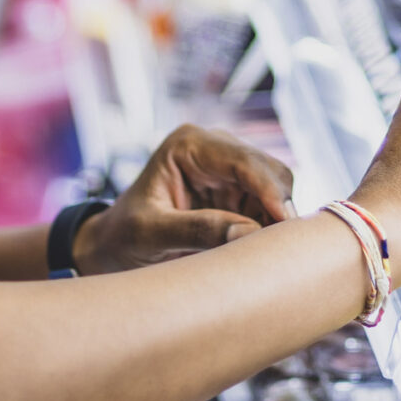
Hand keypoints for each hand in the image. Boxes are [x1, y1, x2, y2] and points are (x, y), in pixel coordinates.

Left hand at [73, 125, 295, 273]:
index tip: (285, 221)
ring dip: (278, 220)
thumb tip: (248, 233)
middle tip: (282, 248)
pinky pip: (270, 208)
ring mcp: (229, 172)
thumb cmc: (124, 235)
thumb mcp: (151, 234)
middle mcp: (215, 149)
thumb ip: (196, 230)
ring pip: (277, 190)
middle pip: (269, 171)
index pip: (243, 160)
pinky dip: (272, 229)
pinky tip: (262, 252)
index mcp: (188, 145)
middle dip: (280, 206)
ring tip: (269, 255)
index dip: (269, 189)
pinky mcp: (238, 194)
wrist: (115, 246)